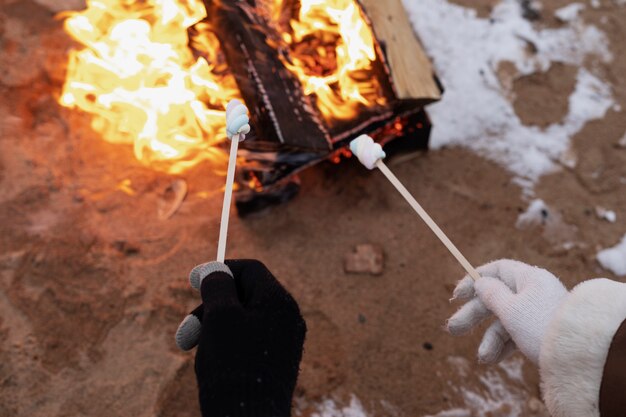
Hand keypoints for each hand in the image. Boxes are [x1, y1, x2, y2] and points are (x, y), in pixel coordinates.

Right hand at [175, 259, 305, 416]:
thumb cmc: (233, 368)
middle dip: (211, 307)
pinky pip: (248, 339)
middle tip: (188, 328)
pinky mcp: (276, 361)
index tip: (193, 280)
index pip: (250, 270)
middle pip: (245, 295)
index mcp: (279, 302)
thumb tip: (215, 269)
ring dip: (213, 326)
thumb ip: (218, 287)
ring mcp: (283, 341)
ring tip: (192, 346)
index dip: (221, 270)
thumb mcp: (219, 318)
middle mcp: (287, 318)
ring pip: (243, 319)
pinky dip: (225, 343)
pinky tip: (210, 361)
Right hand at [447, 259, 567, 364]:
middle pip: (495, 298)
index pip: (497, 270)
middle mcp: (533, 293)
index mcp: (529, 278)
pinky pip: (515, 335)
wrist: (578, 356)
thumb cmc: (541, 326)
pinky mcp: (540, 333)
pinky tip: (492, 360)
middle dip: (473, 316)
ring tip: (482, 358)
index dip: (475, 280)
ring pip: (504, 321)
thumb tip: (480, 282)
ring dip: (489, 339)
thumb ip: (491, 294)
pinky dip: (503, 347)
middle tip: (452, 329)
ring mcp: (537, 314)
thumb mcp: (510, 309)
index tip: (457, 295)